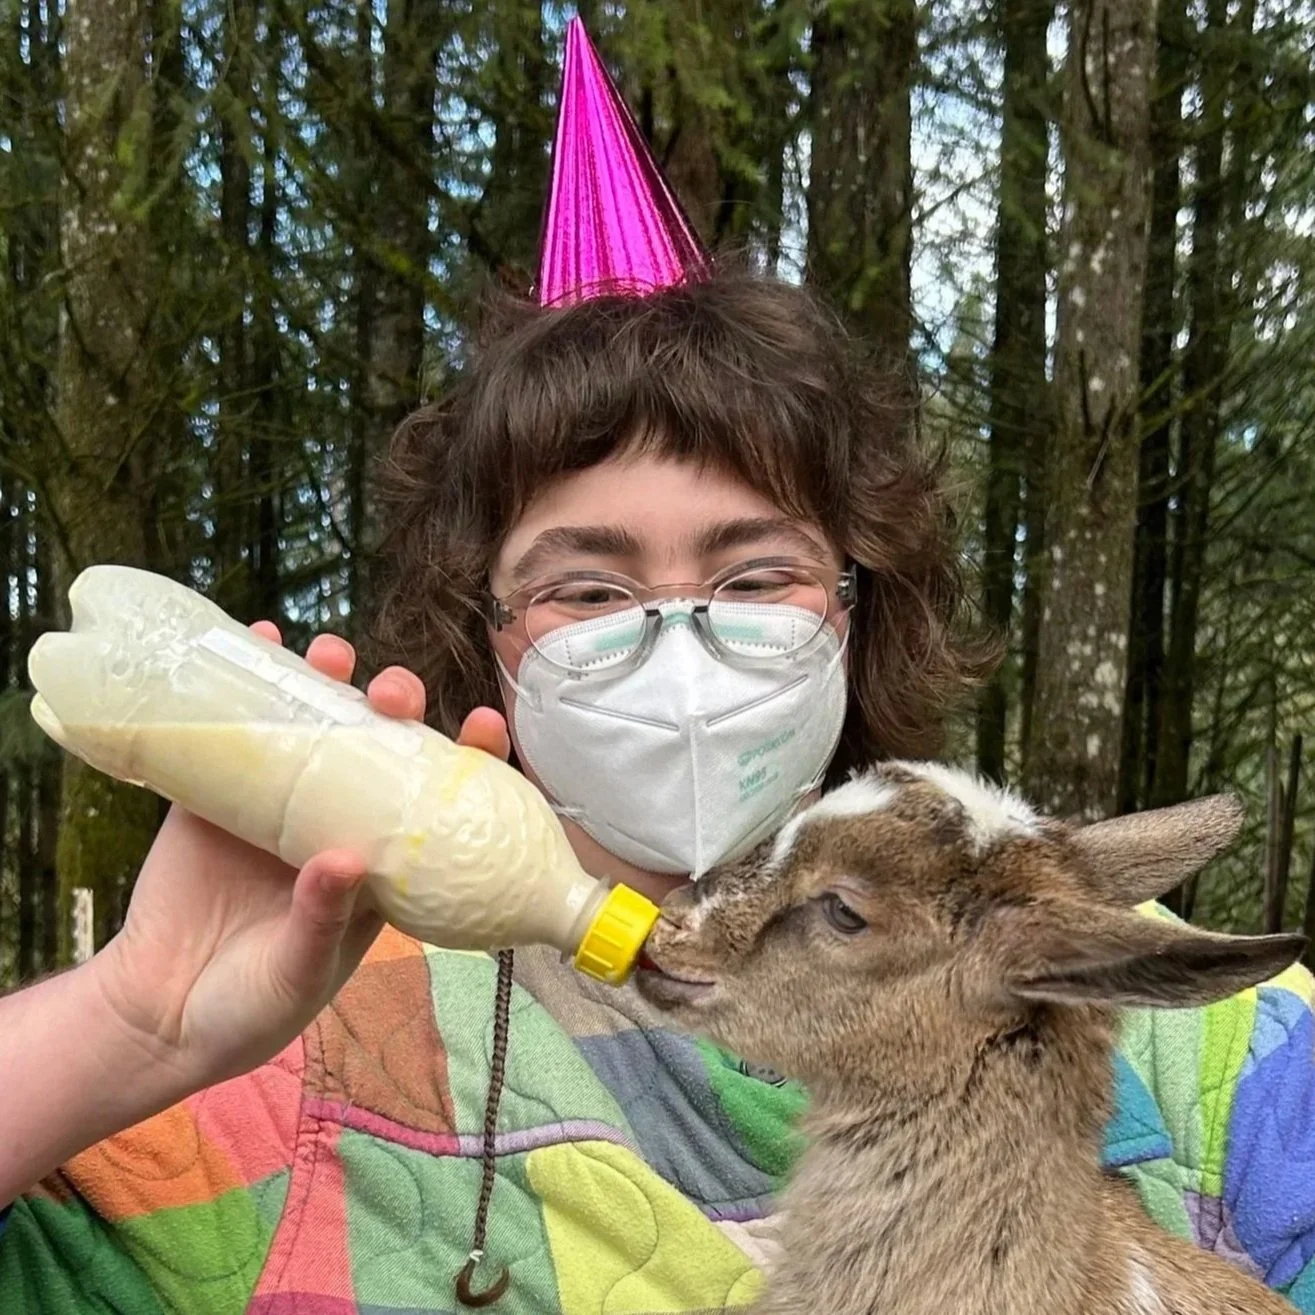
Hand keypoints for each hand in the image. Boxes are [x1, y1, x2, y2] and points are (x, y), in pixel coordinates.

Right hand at [90, 628, 510, 1095]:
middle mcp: (341, 819)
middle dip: (396, 705)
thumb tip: (344, 860)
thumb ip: (321, 922)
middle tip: (392, 695)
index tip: (486, 725)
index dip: (469, 756)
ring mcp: (280, 801)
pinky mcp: (218, 794)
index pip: (441, 797)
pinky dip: (250, 683)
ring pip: (317, 723)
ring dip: (331, 679)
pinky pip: (238, 730)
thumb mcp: (298, 974)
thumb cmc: (252, 1006)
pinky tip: (260, 643)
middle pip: (382, 744)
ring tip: (331, 656)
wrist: (159, 1017)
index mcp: (384, 861)